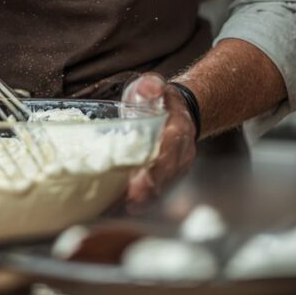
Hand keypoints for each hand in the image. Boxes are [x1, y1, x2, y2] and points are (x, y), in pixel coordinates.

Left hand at [123, 72, 196, 203]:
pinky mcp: (170, 177)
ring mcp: (178, 168)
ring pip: (161, 189)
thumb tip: (150, 88)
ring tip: (113, 209)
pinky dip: (139, 202)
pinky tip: (118, 207)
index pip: (168, 156)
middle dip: (143, 194)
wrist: (179, 111)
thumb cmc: (159, 100)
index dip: (153, 173)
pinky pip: (157, 192)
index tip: (134, 188)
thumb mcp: (151, 87)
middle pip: (164, 179)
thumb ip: (151, 86)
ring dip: (139, 202)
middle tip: (118, 204)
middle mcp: (182, 154)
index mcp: (178, 131)